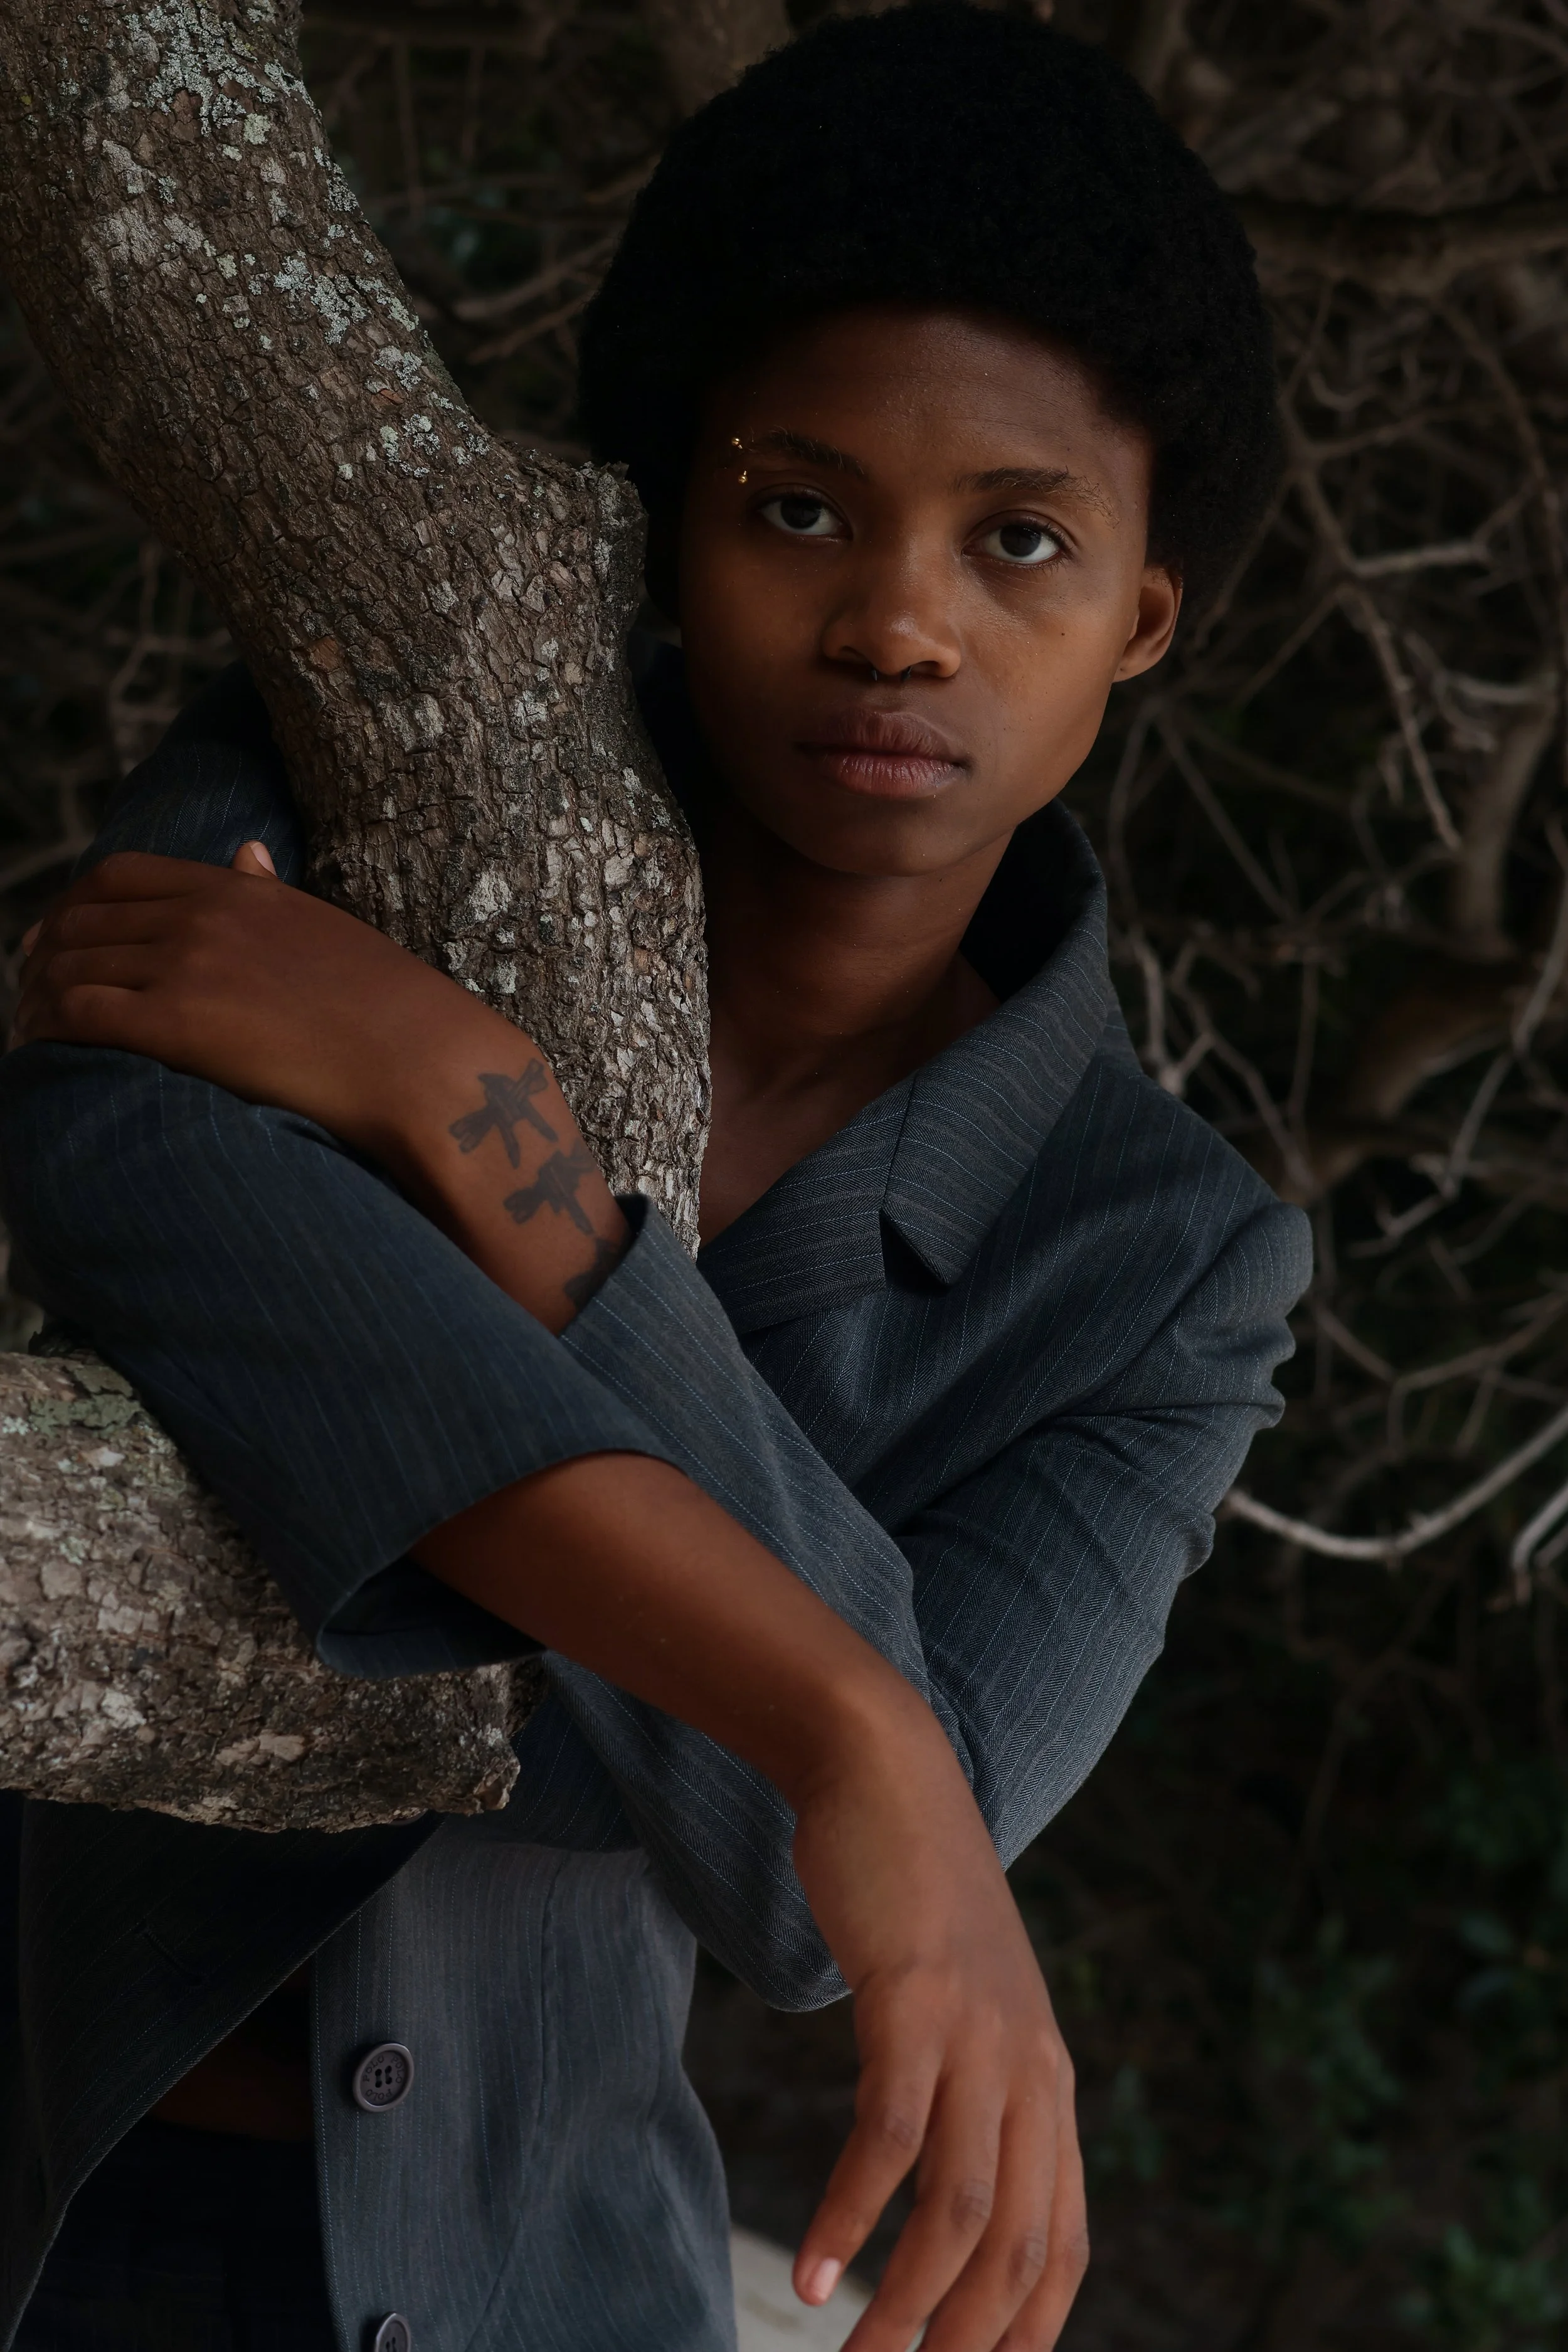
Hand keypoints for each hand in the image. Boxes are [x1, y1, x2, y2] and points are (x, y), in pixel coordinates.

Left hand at [14, 843, 487, 1162]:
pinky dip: (46, 1029)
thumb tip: (244, 852)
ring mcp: (185, 967)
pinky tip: (39, 1050)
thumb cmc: (389, 1008)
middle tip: (29, 989)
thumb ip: (270, 893)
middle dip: (43, 953)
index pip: (120, 877)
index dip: (72, 905)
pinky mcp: (174, 1023)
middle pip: (83, 920)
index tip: (55, 935)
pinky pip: (78, 1014)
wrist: (419, 1060)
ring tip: (30, 1027)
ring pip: (70, 966)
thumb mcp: (325, 926)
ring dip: (37, 996)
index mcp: (236, 890)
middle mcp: (201, 917)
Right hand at [420, 1455, 1088, 2351]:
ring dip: (905, 2307)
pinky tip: (812, 2269)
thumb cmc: (913, 1898)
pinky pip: (890, 2135)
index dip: (1026, 2337)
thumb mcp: (967, 2005)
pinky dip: (850, 2214)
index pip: (1063, 2248)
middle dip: (962, 2346)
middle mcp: (1032, 2071)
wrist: (886, 1770)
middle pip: (1015, 2251)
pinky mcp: (915, 2001)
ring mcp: (979, 2035)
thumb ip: (976, 2087)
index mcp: (1050, 2083)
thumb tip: (956, 2183)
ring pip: (959, 2213)